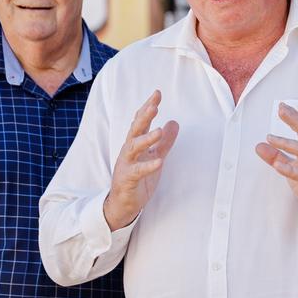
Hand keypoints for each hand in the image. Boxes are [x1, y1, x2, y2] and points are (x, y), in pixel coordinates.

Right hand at [103, 90, 177, 230]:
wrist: (123, 203)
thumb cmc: (138, 178)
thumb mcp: (155, 156)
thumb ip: (165, 141)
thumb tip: (174, 122)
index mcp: (136, 143)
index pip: (141, 121)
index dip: (148, 107)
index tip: (157, 93)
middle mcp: (129, 150)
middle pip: (135, 129)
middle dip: (144, 116)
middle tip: (154, 105)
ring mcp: (126, 164)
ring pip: (133, 147)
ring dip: (146, 139)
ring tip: (159, 132)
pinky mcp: (127, 179)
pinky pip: (137, 171)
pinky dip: (147, 166)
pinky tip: (158, 162)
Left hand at [255, 102, 297, 228]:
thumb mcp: (292, 169)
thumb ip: (277, 157)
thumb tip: (258, 145)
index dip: (295, 117)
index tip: (282, 105)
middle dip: (296, 120)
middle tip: (281, 109)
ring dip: (287, 143)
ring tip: (270, 137)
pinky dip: (290, 169)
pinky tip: (277, 165)